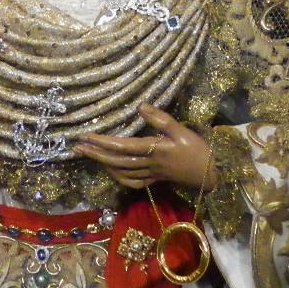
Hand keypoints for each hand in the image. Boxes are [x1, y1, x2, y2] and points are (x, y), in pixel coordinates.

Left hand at [73, 104, 216, 190]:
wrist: (210, 175)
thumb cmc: (197, 150)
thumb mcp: (181, 131)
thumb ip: (160, 119)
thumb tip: (140, 106)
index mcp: (154, 150)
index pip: (122, 146)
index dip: (103, 142)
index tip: (87, 136)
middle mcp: (148, 164)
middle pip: (116, 161)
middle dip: (96, 154)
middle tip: (78, 147)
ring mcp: (150, 174)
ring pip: (121, 171)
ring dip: (103, 164)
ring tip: (89, 154)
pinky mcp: (154, 179)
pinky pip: (132, 181)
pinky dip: (118, 177)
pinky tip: (111, 170)